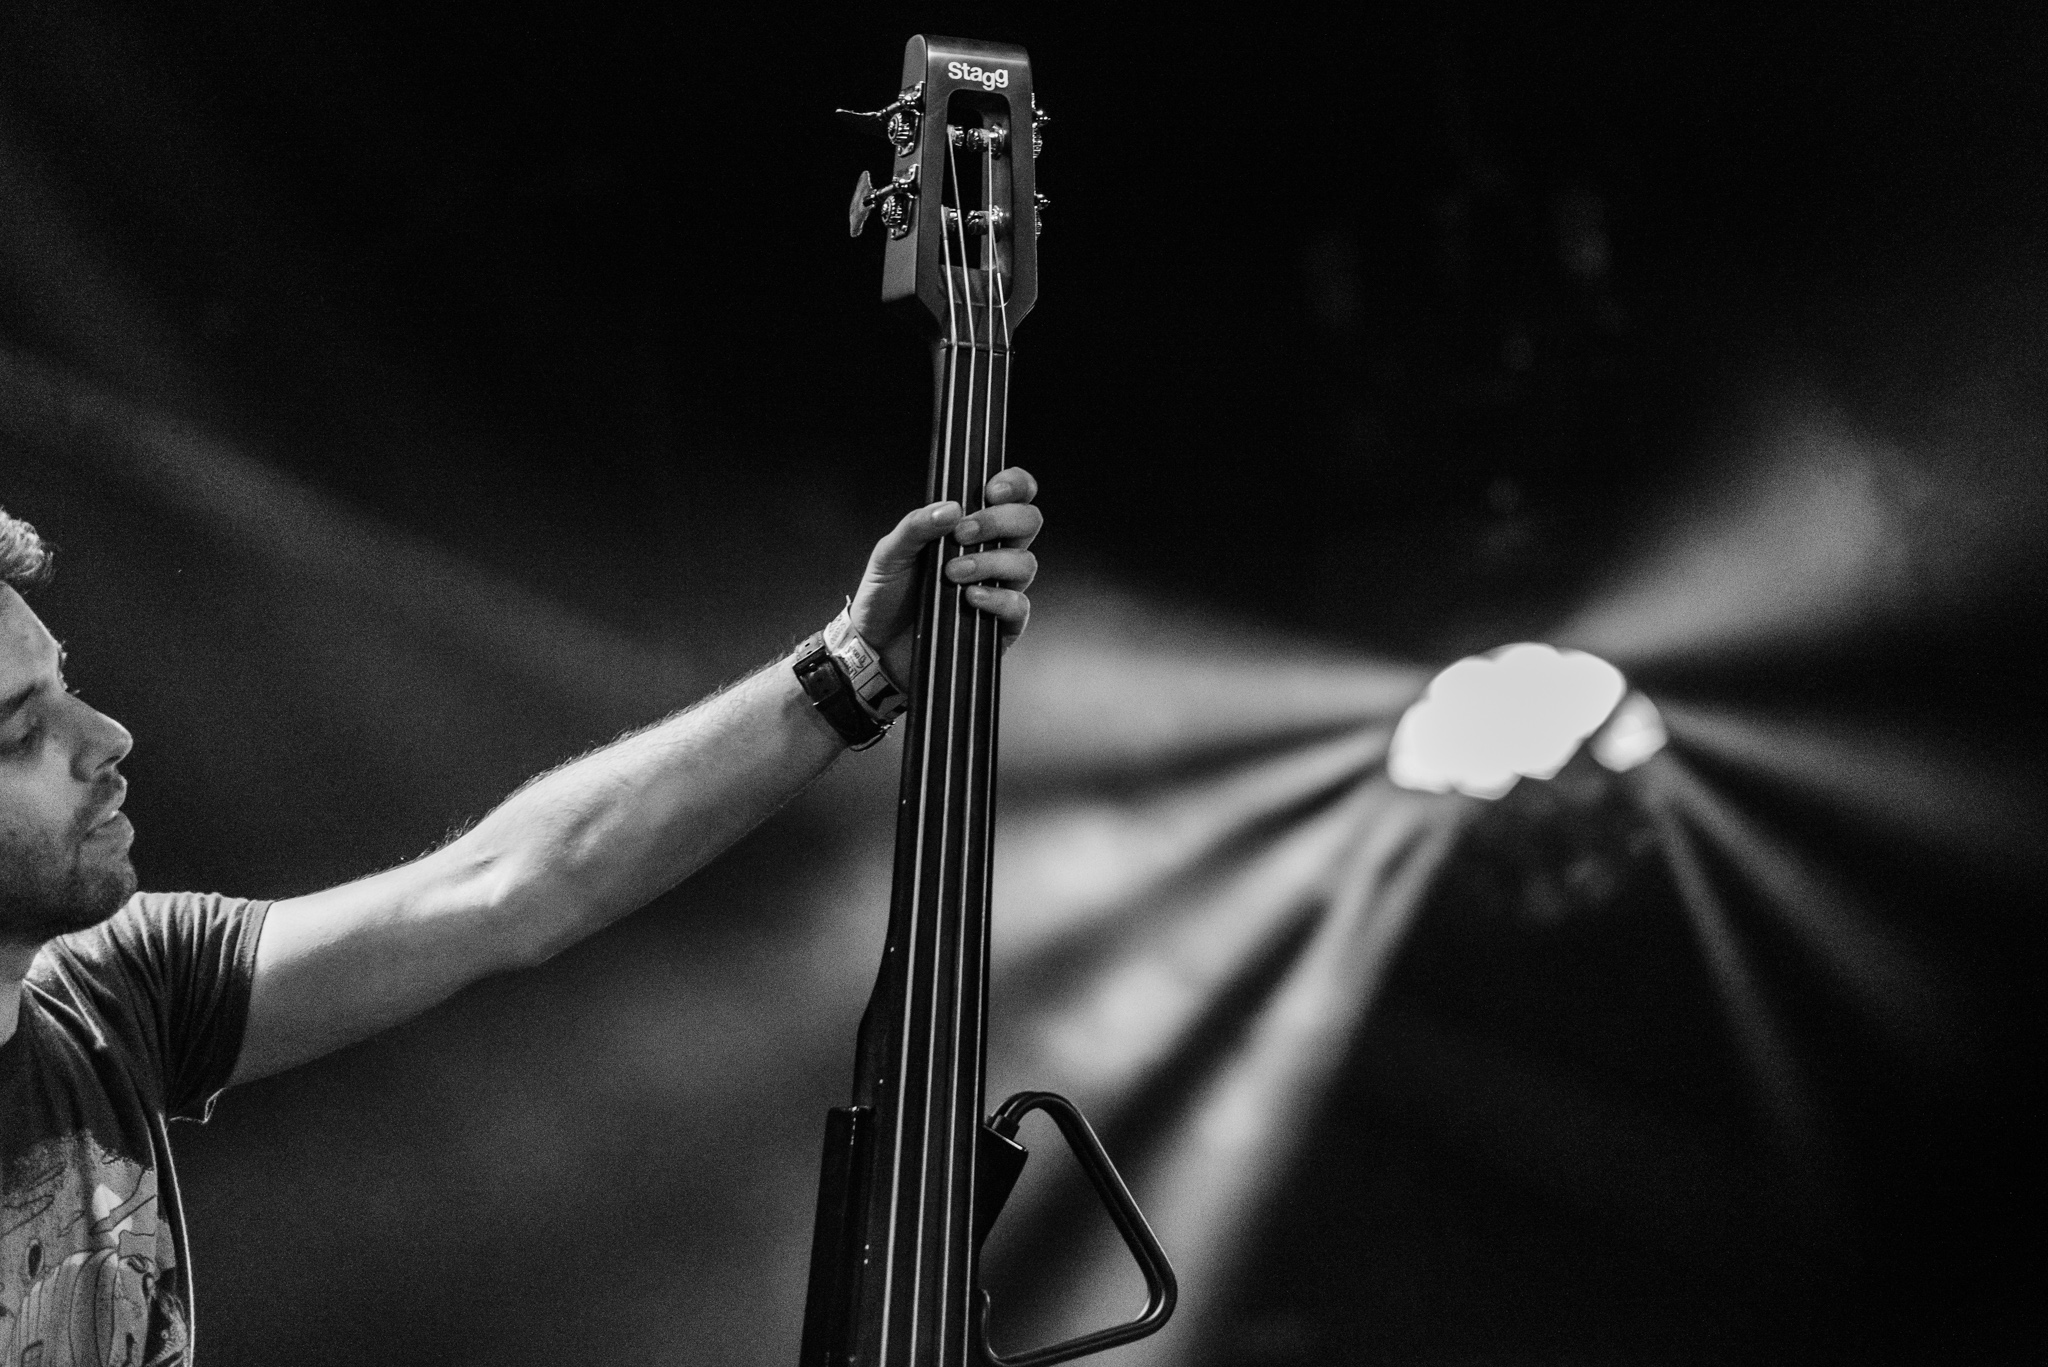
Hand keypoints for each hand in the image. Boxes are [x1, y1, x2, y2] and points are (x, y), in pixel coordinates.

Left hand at [850, 467, 1040, 687]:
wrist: (875, 646)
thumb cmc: (886, 596)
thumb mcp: (890, 553)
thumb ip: (916, 525)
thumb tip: (951, 508)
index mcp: (971, 529)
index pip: (1012, 496)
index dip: (1015, 484)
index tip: (991, 490)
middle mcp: (992, 554)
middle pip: (1029, 522)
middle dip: (1000, 521)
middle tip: (963, 533)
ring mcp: (999, 588)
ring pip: (1025, 563)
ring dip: (991, 562)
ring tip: (952, 573)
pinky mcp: (1000, 625)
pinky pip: (1018, 605)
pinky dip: (997, 598)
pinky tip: (969, 598)